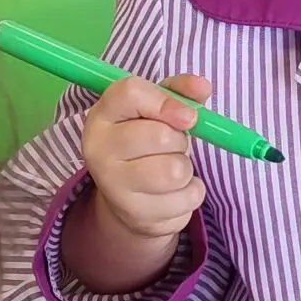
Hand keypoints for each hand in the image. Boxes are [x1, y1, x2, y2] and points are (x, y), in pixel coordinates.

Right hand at [61, 74, 208, 292]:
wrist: (128, 200)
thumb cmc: (145, 143)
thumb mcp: (156, 110)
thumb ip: (179, 92)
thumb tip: (201, 85)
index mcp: (101, 116)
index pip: (131, 93)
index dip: (167, 101)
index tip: (188, 115)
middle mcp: (99, 151)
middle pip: (160, 135)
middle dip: (180, 139)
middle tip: (171, 145)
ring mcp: (114, 187)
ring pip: (176, 170)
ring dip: (186, 167)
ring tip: (171, 167)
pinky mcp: (137, 215)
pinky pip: (190, 196)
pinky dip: (192, 191)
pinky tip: (173, 192)